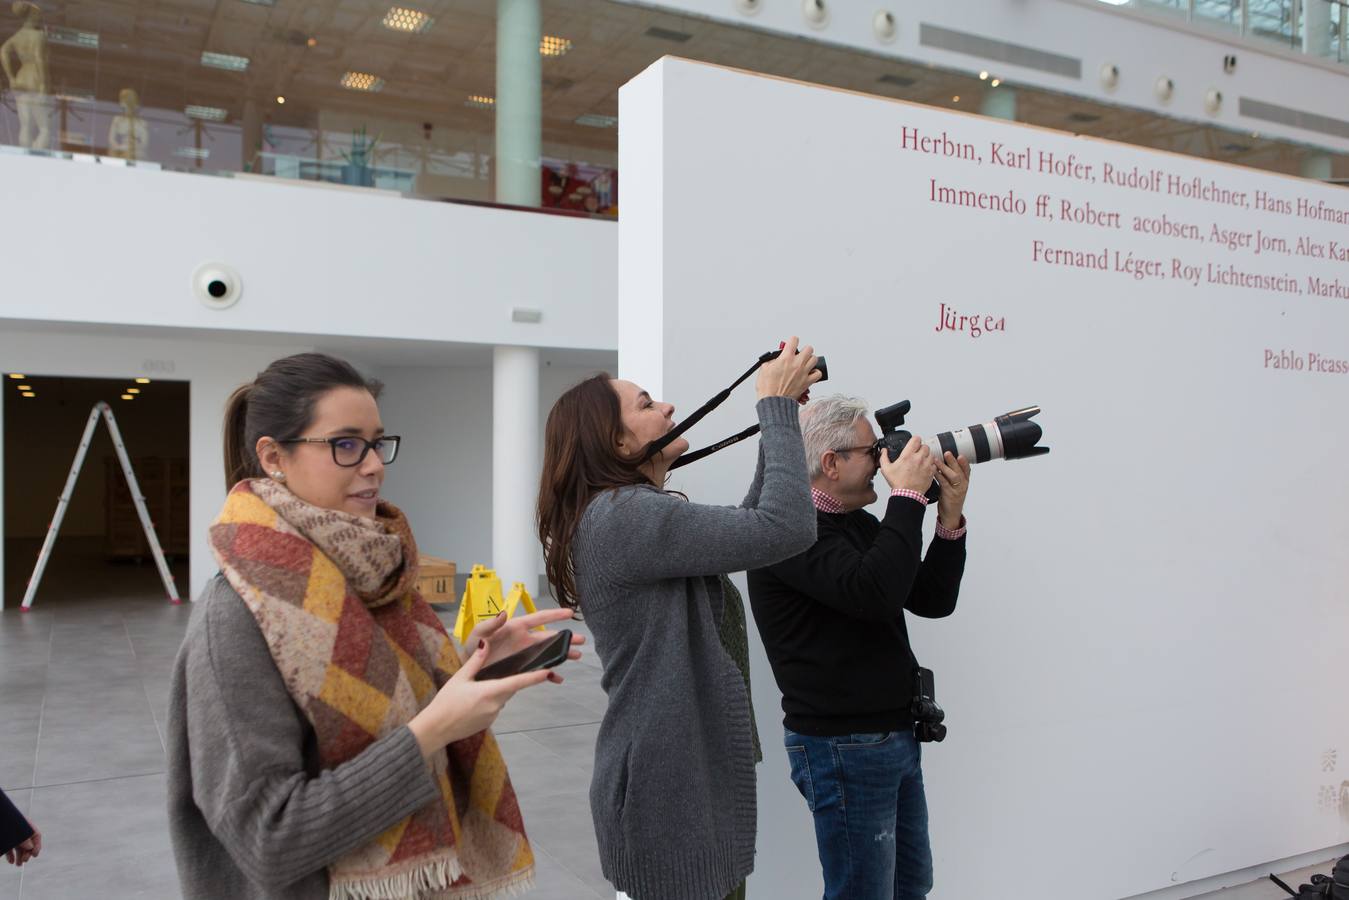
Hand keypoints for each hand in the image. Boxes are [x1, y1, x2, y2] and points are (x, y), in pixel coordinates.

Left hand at [5, 826, 39, 865]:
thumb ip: (24, 839)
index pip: (35, 835)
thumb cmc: (4, 824)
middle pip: (28, 843)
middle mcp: (20, 831)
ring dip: (20, 856)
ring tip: (18, 864)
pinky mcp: (5, 841)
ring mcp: (12, 836)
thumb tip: (30, 847)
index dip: (37, 845)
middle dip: (27, 853)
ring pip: (19, 847)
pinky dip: (11, 856)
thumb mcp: (15, 832)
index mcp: (25, 825)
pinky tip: (11, 861)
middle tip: (24, 860)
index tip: (34, 855)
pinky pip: (10, 849)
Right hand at [407, 641, 551, 756]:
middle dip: (506, 680)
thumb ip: (475, 661)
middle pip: (509, 688)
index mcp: (490, 691)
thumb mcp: (459, 678)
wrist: (436, 729)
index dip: (535, 677)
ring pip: (501, 698)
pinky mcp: (488, 723)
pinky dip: (489, 701)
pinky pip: (494, 707)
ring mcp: (493, 716)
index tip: (549, 672)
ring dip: (495, 691)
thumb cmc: (445, 702)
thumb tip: (485, 643)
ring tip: (474, 690)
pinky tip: (472, 702)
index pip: (518, 682)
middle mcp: (495, 705)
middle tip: (493, 674)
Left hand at [463, 607, 585, 683]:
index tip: (570, 613)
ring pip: (549, 652)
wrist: (468, 671)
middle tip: (581, 640)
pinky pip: (539, 670)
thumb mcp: (477, 634)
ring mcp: (525, 655)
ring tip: (576, 656)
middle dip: (566, 638)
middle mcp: (524, 640)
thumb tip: (503, 613)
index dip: (554, 615)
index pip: (538, 618)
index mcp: (516, 628)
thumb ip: (490, 624)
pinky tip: (558, 678)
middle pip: (550, 637)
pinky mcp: (523, 669)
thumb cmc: (472, 648)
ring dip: (562, 654)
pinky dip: (549, 674)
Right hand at [755, 337, 821, 400]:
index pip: (794, 340)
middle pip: (809, 348)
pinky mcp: (807, 382)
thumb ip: (772, 360)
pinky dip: (815, 372)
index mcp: (786, 358)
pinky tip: (810, 373)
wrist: (773, 401)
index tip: (792, 343)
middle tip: (799, 354)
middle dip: (804, 350)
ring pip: (814, 359)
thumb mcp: (764, 369)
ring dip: (810, 359)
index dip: (793, 341)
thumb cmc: (768, 388)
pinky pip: (818, 374)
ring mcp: (803, 373)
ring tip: (805, 362)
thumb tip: (776, 359)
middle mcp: (797, 364)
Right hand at [878, 435, 936, 493]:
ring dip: (927, 455)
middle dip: (921, 448)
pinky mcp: (931, 472)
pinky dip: (931, 464)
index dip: (914, 440)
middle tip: (917, 453)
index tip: (913, 443)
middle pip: (925, 446)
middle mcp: (918, 458)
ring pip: (931, 454)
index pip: (916, 439)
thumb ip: (884, 457)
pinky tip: (925, 467)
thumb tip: (884, 451)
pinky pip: (934, 464)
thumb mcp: (886, 469)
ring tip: (922, 460)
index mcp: (907, 456)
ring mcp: (926, 465)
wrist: (908, 495)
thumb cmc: (898, 483)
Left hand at [934, 451, 970, 529]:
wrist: (951, 515)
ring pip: (953, 477)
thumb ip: (951, 475)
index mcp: (965, 482)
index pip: (967, 470)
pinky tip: (934, 470)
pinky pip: (944, 483)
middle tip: (947, 453)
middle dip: (953, 462)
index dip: (964, 463)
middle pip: (960, 471)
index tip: (961, 455)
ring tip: (936, 459)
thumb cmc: (951, 498)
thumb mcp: (954, 486)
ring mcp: (957, 490)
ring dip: (944, 467)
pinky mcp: (949, 495)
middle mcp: (963, 485)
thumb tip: (943, 461)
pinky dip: (939, 476)